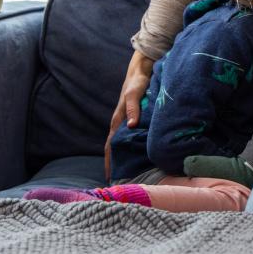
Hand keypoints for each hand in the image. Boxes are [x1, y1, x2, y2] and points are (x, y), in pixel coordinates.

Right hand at [104, 50, 153, 179]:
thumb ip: (133, 108)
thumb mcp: (135, 93)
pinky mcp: (135, 119)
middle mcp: (121, 124)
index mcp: (118, 121)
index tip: (111, 180)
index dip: (110, 163)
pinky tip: (138, 157)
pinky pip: (131, 138)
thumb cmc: (138, 81)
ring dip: (123, 159)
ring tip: (128, 176)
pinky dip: (131, 149)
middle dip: (115, 166)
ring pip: (123, 145)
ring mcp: (128, 122)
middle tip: (120, 185)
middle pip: (115, 150)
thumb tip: (129, 126)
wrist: (142, 68)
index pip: (111, 147)